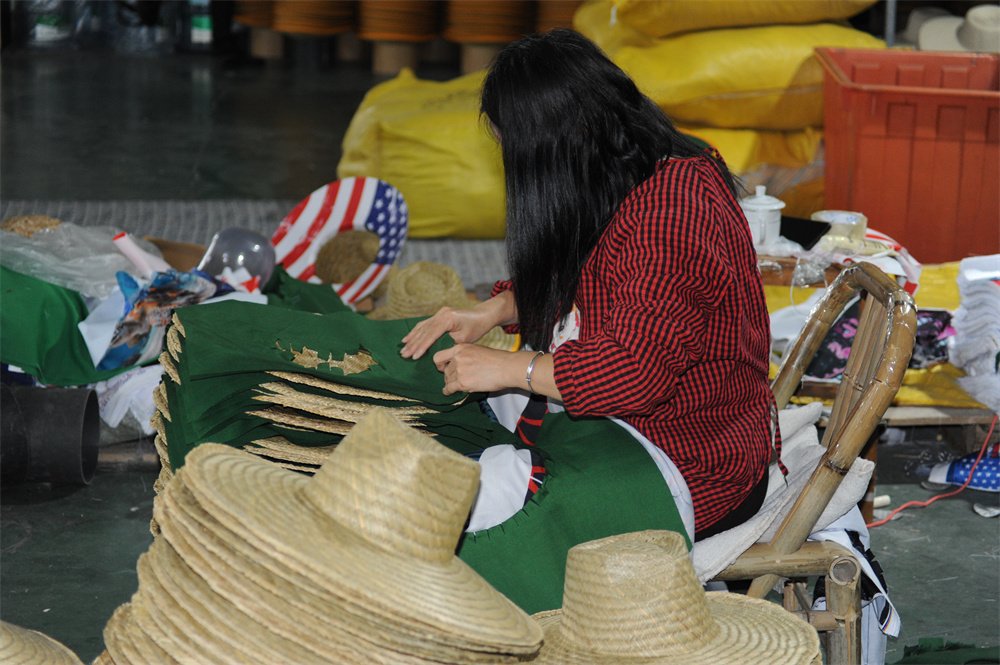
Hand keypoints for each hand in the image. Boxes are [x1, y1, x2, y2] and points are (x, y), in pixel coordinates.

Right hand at [400, 291, 516, 359]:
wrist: (483, 315)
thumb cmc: (476, 328)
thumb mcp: (464, 339)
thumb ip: (448, 344)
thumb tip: (435, 353)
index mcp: (448, 318)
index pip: (431, 334)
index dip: (422, 346)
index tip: (414, 356)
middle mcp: (441, 313)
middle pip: (424, 331)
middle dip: (413, 344)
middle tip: (404, 355)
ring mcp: (439, 313)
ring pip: (422, 327)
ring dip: (412, 338)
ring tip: (403, 348)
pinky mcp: (439, 314)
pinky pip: (424, 324)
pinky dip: (416, 332)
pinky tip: (407, 338)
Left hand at [433, 344, 520, 395]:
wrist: (506, 367)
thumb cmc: (498, 359)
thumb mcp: (478, 350)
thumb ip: (466, 355)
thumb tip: (460, 364)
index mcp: (460, 348)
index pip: (439, 356)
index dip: (440, 364)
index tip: (442, 367)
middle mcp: (457, 358)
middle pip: (445, 370)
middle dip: (449, 375)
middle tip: (454, 379)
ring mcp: (459, 370)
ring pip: (447, 380)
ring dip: (450, 384)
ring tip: (455, 386)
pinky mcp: (462, 382)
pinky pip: (449, 388)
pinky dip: (448, 391)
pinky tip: (448, 393)